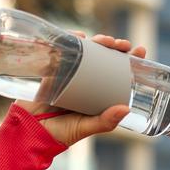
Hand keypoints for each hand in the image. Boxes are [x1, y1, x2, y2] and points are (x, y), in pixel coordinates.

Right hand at [13, 31, 146, 147]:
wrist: (30, 132)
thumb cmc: (60, 133)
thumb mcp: (86, 127)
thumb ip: (105, 121)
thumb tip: (126, 108)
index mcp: (97, 94)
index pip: (117, 73)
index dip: (129, 60)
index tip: (140, 51)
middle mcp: (85, 82)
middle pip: (103, 58)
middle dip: (114, 47)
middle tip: (122, 44)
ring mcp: (69, 74)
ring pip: (86, 52)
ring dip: (97, 41)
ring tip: (105, 40)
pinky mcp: (53, 70)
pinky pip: (63, 51)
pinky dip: (72, 40)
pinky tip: (80, 36)